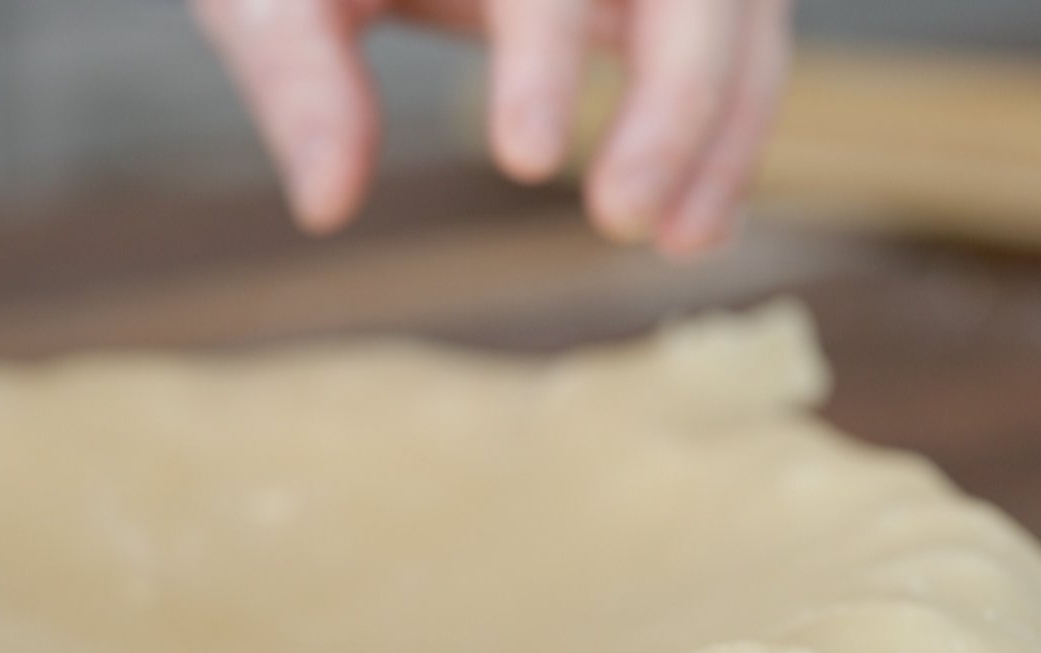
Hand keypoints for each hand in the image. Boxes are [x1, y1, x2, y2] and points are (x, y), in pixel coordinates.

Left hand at [193, 0, 791, 253]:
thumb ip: (298, 78)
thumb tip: (327, 205)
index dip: (545, 59)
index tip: (522, 162)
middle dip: (676, 99)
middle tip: (619, 219)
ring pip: (741, 15)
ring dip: (727, 128)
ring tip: (682, 243)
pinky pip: (741, 39)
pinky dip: (733, 127)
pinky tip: (697, 223)